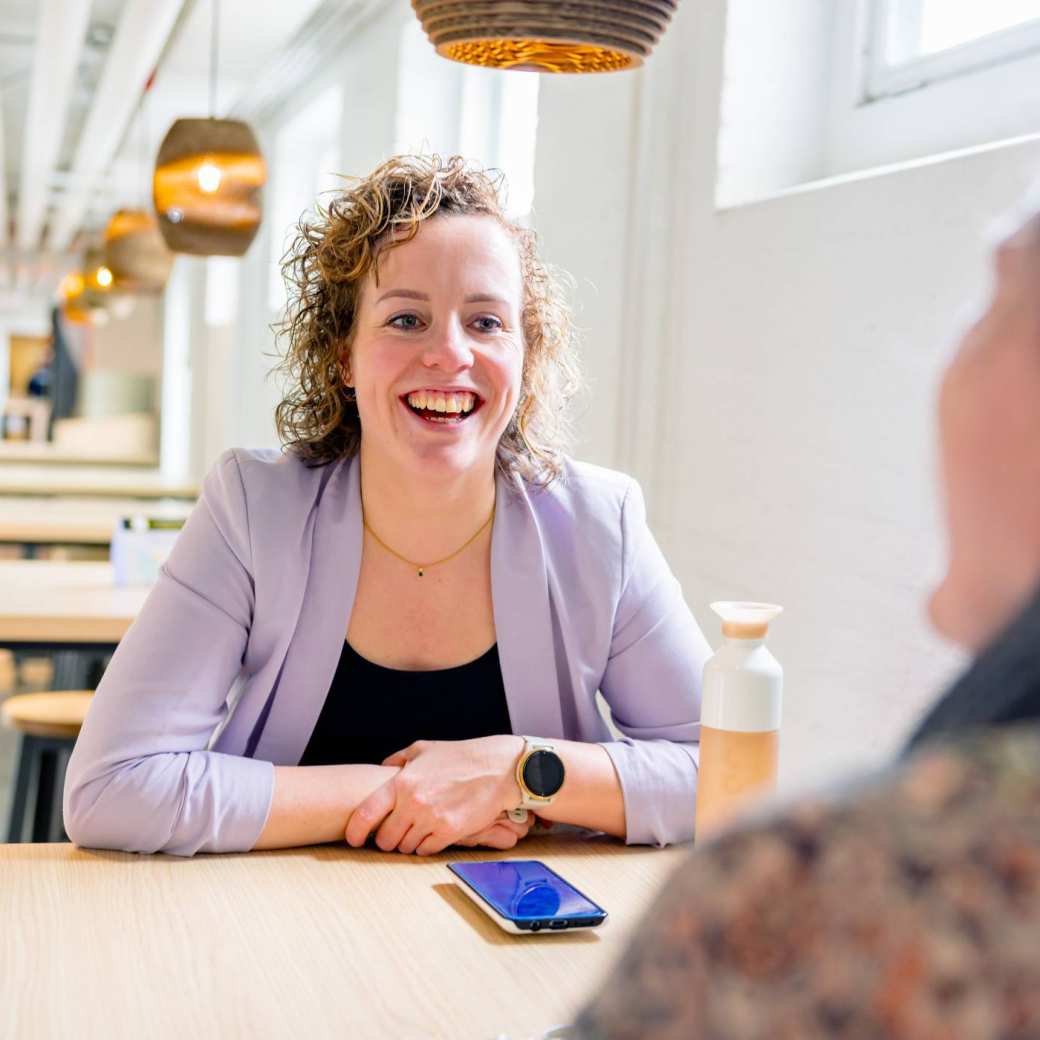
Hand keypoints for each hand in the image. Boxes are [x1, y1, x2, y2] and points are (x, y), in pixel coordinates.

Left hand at [344, 735, 522, 855]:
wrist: (497, 768)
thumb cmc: (462, 757)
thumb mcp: (424, 749)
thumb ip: (398, 761)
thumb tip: (383, 770)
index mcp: (403, 782)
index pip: (366, 813)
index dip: (355, 831)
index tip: (354, 838)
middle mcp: (413, 803)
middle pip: (385, 838)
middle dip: (386, 839)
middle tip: (393, 834)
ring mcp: (431, 819)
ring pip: (405, 847)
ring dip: (407, 842)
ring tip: (417, 830)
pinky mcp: (450, 832)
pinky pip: (426, 850)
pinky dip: (426, 846)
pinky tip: (432, 834)